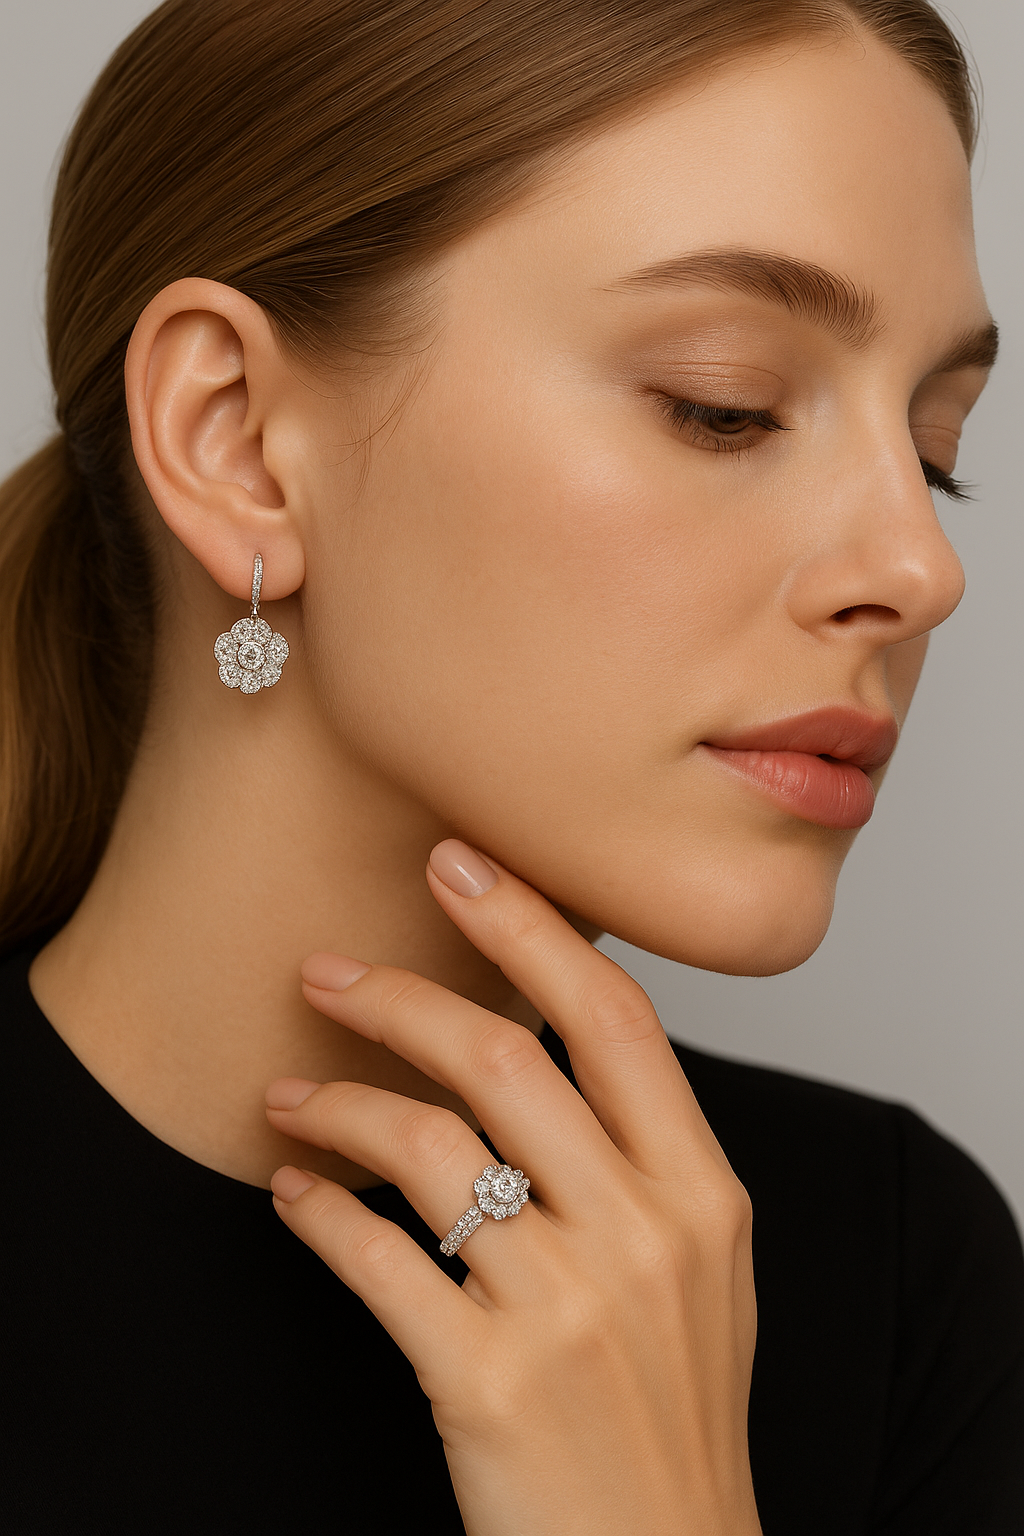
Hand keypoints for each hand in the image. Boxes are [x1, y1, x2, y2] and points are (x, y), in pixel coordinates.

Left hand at [265, 840, 760, 1535]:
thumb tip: (551, 1052)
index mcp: (702, 1193)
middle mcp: (642, 1233)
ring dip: (341, 1099)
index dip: (532, 926)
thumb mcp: (702, 1272)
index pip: (614, 1020)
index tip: (462, 865)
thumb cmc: (675, 1412)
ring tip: (288, 1091)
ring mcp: (568, 1307)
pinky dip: (319, 1211)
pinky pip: (377, 1260)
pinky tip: (291, 1190)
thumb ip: (644, 1161)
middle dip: (400, 993)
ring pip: (427, 1145)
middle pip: (504, 1058)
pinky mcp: (488, 1381)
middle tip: (328, 967)